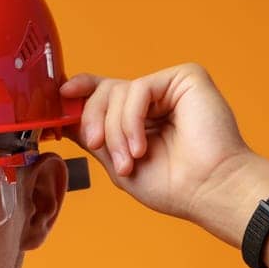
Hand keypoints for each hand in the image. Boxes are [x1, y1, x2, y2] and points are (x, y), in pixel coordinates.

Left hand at [61, 63, 268, 234]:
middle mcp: (154, 99)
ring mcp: (169, 87)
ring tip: (130, 161)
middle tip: (96, 146)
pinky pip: (138, 88)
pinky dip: (131, 119)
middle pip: (104, 91)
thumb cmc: (173, 185)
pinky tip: (141, 146)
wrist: (208, 190)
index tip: (61, 96)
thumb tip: (63, 116)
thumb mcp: (117, 162)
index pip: (103, 94)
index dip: (80, 92)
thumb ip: (93, 136)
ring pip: (117, 91)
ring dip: (115, 131)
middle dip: (94, 121)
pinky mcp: (185, 77)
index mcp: (140, 117)